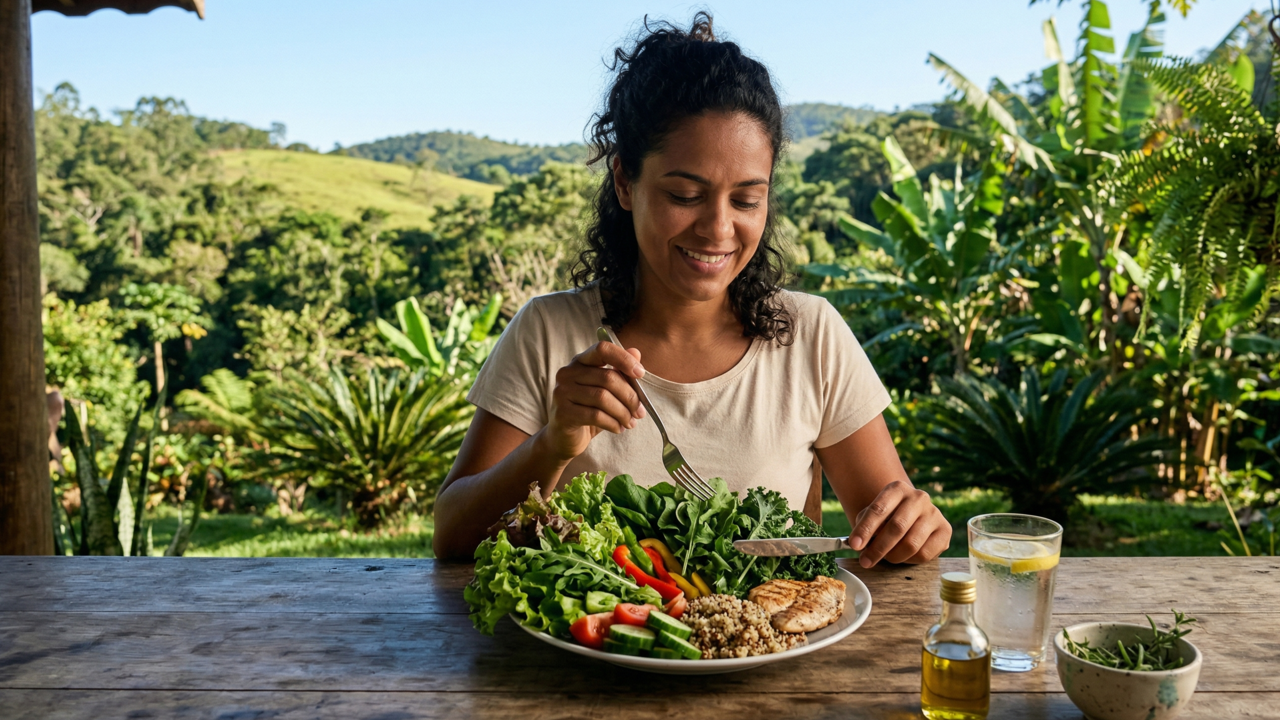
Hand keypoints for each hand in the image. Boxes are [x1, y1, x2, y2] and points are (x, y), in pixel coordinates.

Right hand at [542, 341, 646, 461]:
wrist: (564, 438)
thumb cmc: (588, 411)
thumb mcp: (606, 391)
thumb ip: (620, 371)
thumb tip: (635, 352)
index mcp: (580, 362)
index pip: (602, 349)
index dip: (624, 359)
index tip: (641, 373)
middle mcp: (567, 373)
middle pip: (607, 377)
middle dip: (630, 396)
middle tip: (640, 412)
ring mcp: (562, 392)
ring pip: (603, 398)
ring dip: (623, 413)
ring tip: (630, 422)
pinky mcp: (562, 413)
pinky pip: (595, 415)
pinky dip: (613, 423)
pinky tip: (618, 428)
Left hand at [848, 481, 950, 567]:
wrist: (912, 514)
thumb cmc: (887, 516)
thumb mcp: (873, 514)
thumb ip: (865, 525)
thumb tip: (859, 543)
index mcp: (897, 489)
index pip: (879, 509)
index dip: (865, 529)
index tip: (854, 545)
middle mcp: (918, 497)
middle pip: (897, 527)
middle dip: (878, 548)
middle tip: (865, 561)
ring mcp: (934, 513)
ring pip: (911, 544)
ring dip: (894, 557)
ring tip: (886, 557)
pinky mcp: (945, 530)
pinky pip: (925, 554)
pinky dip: (910, 560)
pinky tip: (904, 556)